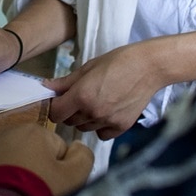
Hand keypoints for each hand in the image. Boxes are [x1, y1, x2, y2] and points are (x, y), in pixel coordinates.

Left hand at [0, 125, 92, 195]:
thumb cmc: (40, 191)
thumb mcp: (74, 176)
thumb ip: (83, 156)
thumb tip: (78, 148)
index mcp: (35, 131)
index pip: (57, 148)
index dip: (59, 169)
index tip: (52, 185)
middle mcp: (8, 131)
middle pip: (31, 150)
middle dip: (35, 168)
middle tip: (34, 191)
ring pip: (8, 158)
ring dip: (13, 172)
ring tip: (15, 193)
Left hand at [43, 41, 163, 139]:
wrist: (148, 67)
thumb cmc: (118, 61)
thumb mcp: (88, 67)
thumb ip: (66, 81)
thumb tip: (46, 87)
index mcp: (81, 96)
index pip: (55, 114)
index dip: (55, 107)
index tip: (60, 100)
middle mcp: (93, 112)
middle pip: (69, 122)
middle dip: (69, 111)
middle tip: (79, 98)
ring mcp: (107, 121)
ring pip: (84, 128)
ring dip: (85, 119)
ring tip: (96, 102)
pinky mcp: (121, 127)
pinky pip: (102, 134)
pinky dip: (101, 126)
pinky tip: (107, 112)